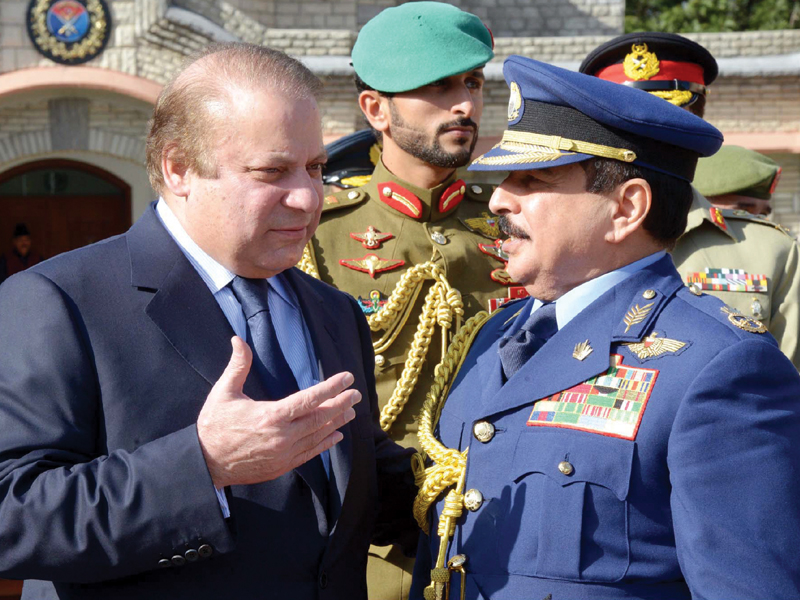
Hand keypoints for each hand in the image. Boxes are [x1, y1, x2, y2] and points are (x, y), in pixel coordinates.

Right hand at [197, 336, 359, 487]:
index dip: (331, 387)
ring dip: (337, 422)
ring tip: (351, 411)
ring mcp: (284, 454)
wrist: (205, 464)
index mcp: (271, 416)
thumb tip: (238, 339)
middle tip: (356, 395)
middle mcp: (283, 436)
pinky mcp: (282, 466)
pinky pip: (310, 453)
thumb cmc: (214, 426)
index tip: (347, 378)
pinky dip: (325, 444)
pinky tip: (337, 435)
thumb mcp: (223, 392)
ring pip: (318, 436)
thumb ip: (237, 366)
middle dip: (341, 404)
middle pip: (320, 418)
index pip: (309, 399)